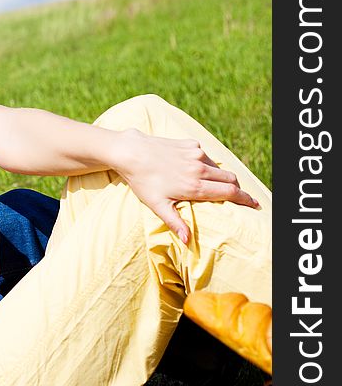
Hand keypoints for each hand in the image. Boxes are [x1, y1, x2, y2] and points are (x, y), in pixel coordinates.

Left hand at [113, 128, 259, 243]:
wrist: (131, 152)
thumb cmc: (142, 182)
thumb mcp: (157, 205)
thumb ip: (175, 222)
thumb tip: (187, 241)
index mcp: (195, 186)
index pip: (231, 193)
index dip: (246, 199)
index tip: (255, 204)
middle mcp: (200, 169)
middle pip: (231, 179)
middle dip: (236, 188)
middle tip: (236, 197)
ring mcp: (196, 154)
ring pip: (219, 167)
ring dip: (220, 176)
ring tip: (211, 185)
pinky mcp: (191, 144)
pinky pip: (206, 156)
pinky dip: (206, 164)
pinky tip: (193, 169)